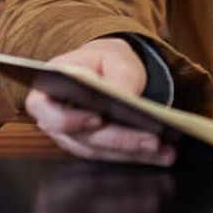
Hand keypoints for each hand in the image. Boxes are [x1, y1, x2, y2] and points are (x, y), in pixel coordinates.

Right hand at [24, 37, 175, 166]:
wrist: (109, 69)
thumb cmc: (105, 61)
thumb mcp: (115, 57)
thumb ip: (118, 76)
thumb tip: (125, 97)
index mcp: (47, 90)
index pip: (47, 110)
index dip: (68, 119)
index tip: (97, 119)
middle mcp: (54, 119)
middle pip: (82, 137)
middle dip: (120, 140)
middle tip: (152, 140)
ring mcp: (72, 137)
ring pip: (100, 151)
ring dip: (133, 153)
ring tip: (164, 150)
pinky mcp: (92, 148)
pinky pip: (113, 155)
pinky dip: (139, 155)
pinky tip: (163, 155)